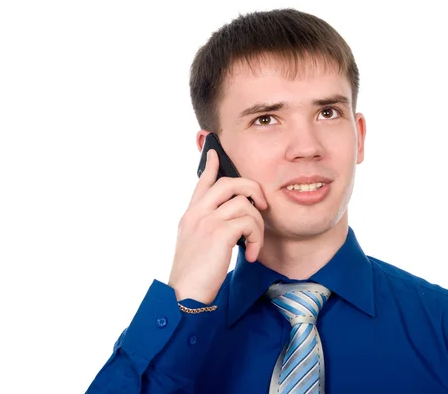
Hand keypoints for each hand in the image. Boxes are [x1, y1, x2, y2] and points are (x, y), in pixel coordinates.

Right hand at [168, 149, 267, 303]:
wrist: (183, 295)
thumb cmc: (193, 275)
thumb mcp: (195, 245)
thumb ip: (207, 228)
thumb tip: (228, 222)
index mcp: (190, 215)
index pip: (202, 182)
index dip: (211, 166)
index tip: (214, 152)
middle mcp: (197, 213)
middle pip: (230, 182)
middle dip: (253, 189)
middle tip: (263, 206)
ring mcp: (207, 221)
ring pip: (245, 203)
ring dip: (257, 225)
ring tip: (253, 245)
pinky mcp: (219, 232)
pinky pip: (249, 222)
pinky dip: (256, 238)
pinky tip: (251, 255)